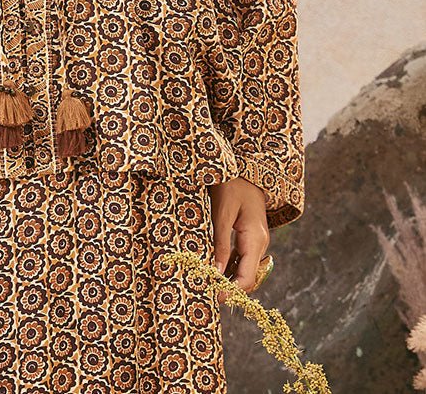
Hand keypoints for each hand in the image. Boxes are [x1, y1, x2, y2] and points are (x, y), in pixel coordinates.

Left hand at [208, 177, 269, 304]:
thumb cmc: (232, 184)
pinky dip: (229, 267)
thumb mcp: (223, 212)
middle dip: (229, 289)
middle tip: (205, 294)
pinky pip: (241, 259)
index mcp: (256, 239)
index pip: (246, 278)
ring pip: (244, 270)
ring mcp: (256, 241)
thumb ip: (220, 242)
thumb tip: (215, 273)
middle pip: (247, 278)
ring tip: (205, 284)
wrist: (246, 167)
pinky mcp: (249, 236)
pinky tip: (213, 268)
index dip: (230, 292)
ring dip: (227, 279)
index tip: (211, 297)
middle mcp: (260, 244)